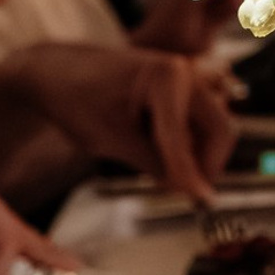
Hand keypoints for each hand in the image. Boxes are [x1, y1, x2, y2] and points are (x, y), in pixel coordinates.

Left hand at [11, 43, 235, 203]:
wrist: (56, 72)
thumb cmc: (78, 101)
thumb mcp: (114, 141)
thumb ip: (156, 164)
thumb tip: (189, 190)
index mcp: (168, 78)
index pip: (184, 139)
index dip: (191, 174)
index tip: (200, 202)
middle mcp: (185, 72)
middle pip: (218, 128)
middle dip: (208, 163)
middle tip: (191, 192)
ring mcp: (185, 78)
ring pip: (210, 127)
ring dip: (198, 154)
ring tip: (168, 175)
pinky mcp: (179, 87)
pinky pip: (197, 122)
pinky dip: (187, 144)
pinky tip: (163, 157)